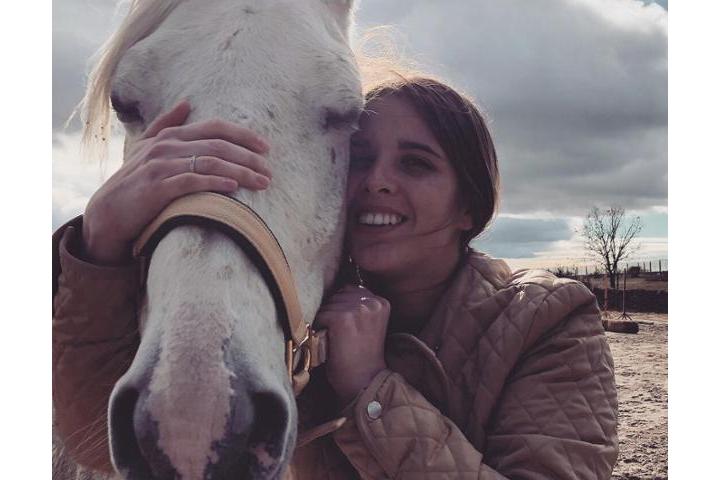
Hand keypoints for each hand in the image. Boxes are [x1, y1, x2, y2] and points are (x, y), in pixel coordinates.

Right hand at [82, 100, 271, 263]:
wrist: (107, 214)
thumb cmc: (133, 182)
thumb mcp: (146, 149)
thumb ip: (166, 125)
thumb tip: (186, 103)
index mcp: (170, 136)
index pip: (214, 127)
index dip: (243, 135)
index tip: (266, 147)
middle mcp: (166, 147)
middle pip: (218, 145)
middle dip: (248, 157)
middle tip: (270, 171)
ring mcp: (160, 166)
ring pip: (210, 162)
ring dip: (240, 172)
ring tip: (261, 182)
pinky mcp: (156, 188)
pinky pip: (191, 181)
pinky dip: (214, 183)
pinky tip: (233, 187)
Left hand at [314, 285, 389, 405]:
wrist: (364, 382)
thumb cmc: (361, 357)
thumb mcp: (368, 324)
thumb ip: (358, 306)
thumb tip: (334, 294)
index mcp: (381, 302)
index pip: (350, 290)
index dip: (342, 307)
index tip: (346, 326)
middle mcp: (372, 302)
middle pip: (338, 295)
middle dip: (333, 312)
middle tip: (340, 335)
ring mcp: (358, 309)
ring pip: (328, 304)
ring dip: (326, 321)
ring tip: (336, 339)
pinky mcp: (343, 318)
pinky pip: (321, 315)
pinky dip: (320, 329)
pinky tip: (330, 342)